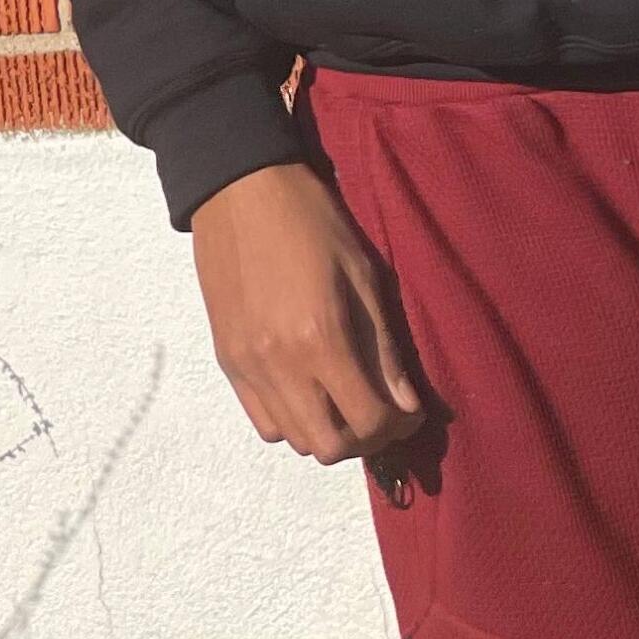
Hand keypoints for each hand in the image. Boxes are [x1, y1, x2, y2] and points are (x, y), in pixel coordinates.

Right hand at [189, 160, 424, 468]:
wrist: (239, 191)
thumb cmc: (312, 222)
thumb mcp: (363, 276)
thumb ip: (383, 348)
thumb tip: (406, 404)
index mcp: (321, 338)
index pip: (368, 420)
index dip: (399, 425)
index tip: (412, 410)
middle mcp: (280, 364)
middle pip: (330, 447)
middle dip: (366, 439)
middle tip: (383, 412)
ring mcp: (247, 367)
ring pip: (295, 440)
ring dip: (329, 432)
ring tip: (347, 400)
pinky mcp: (227, 361)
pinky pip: (263, 421)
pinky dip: (293, 420)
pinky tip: (311, 390)